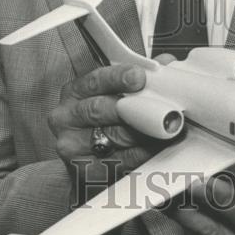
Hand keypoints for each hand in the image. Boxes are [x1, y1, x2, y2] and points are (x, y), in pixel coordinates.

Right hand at [48, 63, 157, 196]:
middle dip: (135, 107)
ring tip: (167, 126)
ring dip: (145, 131)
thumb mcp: (111, 94)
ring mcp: (73, 146)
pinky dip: (142, 153)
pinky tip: (155, 146)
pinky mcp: (85, 171)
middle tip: (161, 106)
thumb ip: (136, 78)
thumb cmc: (102, 122)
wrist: (87, 162)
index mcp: (73, 94)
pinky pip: (120, 160)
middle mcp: (67, 118)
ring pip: (114, 135)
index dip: (118, 77)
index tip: (139, 76)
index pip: (94, 81)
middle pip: (102, 109)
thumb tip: (165, 63)